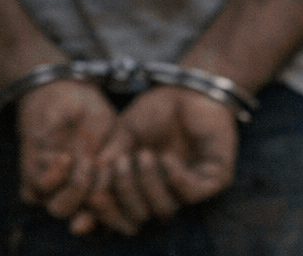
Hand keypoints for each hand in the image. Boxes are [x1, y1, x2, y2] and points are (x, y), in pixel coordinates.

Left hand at [16, 80, 121, 234]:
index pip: (108, 211)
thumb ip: (116, 158)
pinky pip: (36, 192)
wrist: (59, 90)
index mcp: (100, 184)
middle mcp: (76, 190)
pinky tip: (62, 156)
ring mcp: (54, 186)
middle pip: (81, 219)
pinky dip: (51, 178)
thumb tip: (109, 184)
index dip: (114, 206)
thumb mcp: (115, 131)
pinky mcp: (31, 175)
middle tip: (95, 167)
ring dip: (72, 189)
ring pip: (59, 209)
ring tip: (80, 161)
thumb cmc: (91, 112)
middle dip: (92, 197)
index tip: (119, 177)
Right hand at [87, 86, 237, 230]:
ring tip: (145, 155)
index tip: (91, 193)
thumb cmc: (157, 110)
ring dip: (149, 185)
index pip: (121, 215)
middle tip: (121, 163)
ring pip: (165, 210)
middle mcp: (166, 192)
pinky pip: (192, 193)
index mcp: (142, 188)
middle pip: (140, 217)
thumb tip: (87, 192)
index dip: (105, 212)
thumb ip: (106, 162)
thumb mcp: (123, 135)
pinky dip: (175, 179)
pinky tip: (166, 158)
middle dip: (125, 193)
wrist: (190, 87)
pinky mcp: (215, 178)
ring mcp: (190, 187)